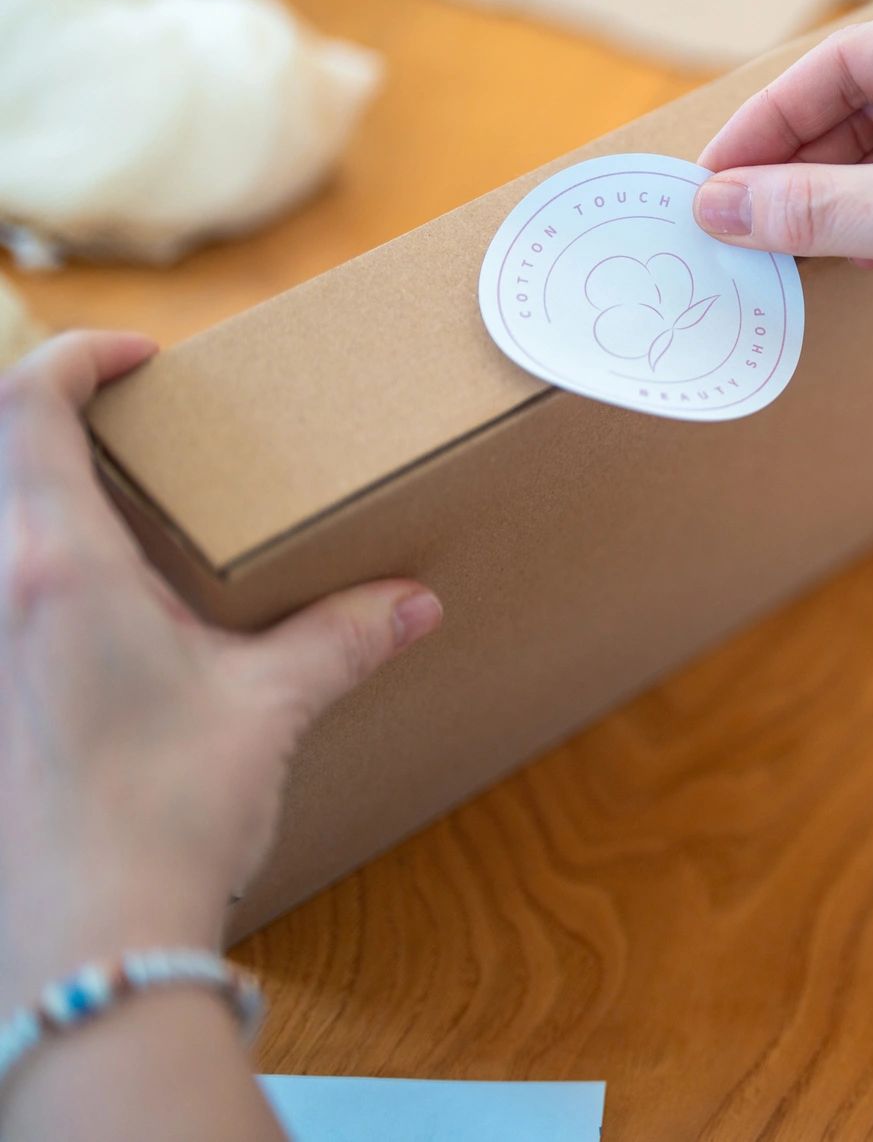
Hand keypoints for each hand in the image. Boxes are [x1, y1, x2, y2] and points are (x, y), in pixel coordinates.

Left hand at [0, 332, 441, 992]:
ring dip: (39, 503)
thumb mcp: (268, 706)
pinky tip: (101, 628)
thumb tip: (409, 602)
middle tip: (132, 434)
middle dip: (50, 422)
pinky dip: (38, 575)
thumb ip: (340, 638)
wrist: (85, 939)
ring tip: (119, 525)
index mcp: (55, 564)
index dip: (76, 356)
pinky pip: (2, 600)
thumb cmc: (162, 812)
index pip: (28, 404)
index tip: (140, 358)